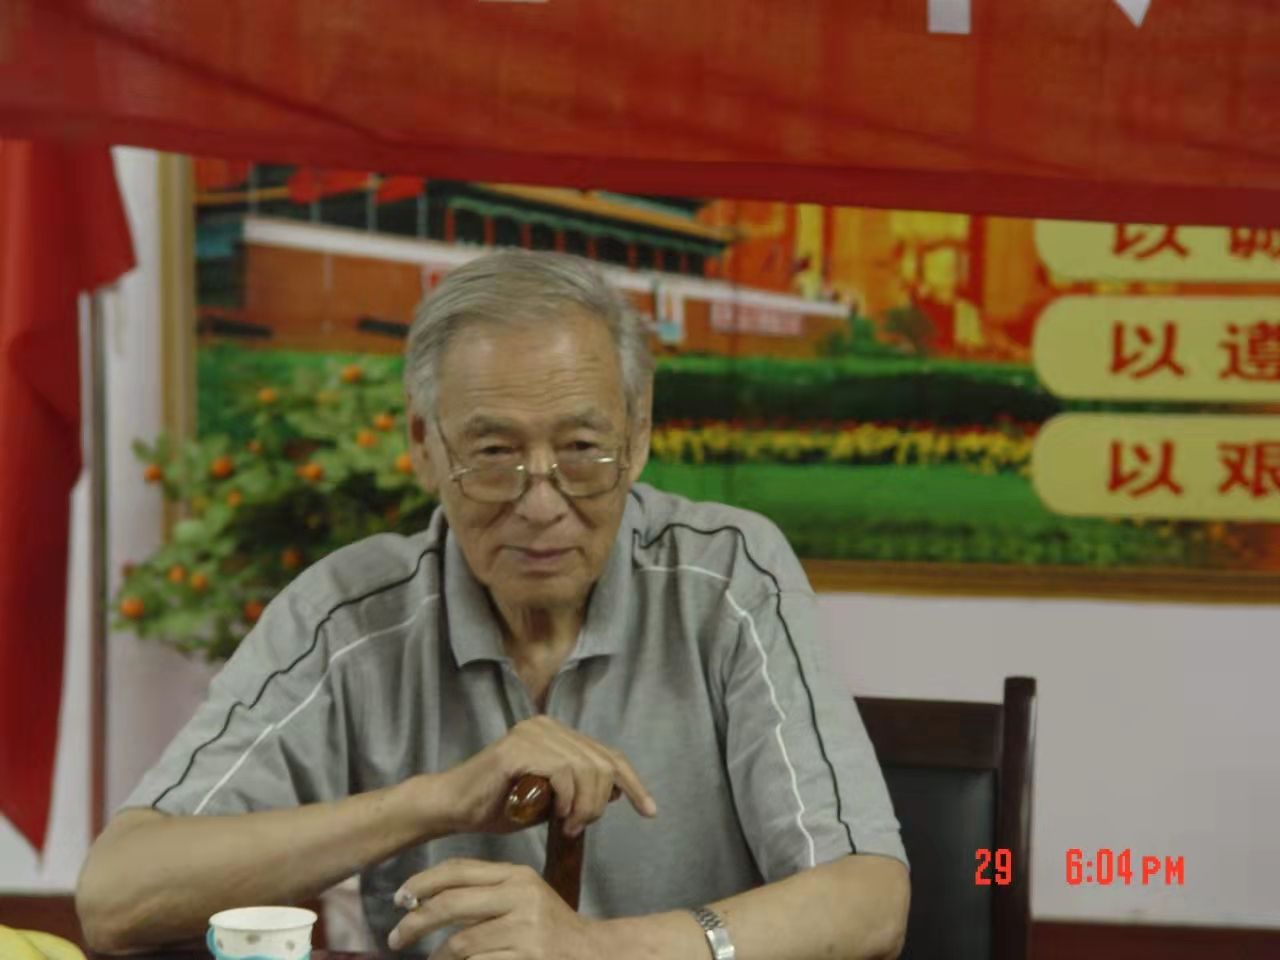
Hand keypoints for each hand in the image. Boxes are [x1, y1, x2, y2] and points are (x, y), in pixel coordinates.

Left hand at [387, 858, 599, 957]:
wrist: (591, 953)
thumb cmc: (549, 927)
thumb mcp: (523, 897)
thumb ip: (484, 893)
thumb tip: (424, 900)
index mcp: (517, 876)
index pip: (459, 870)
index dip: (422, 882)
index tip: (400, 898)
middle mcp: (521, 897)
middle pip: (451, 904)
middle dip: (415, 922)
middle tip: (396, 938)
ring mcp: (524, 930)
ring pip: (460, 943)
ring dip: (438, 957)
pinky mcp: (526, 958)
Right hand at [441, 716, 657, 836]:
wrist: (453, 807)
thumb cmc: (497, 806)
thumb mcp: (549, 800)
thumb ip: (578, 792)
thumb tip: (615, 792)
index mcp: (557, 734)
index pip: (608, 755)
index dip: (633, 783)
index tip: (650, 811)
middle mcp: (547, 726)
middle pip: (602, 763)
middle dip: (600, 802)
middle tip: (580, 827)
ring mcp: (533, 733)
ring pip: (586, 768)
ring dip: (584, 805)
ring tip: (568, 826)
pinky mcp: (518, 748)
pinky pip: (562, 772)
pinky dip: (567, 799)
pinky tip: (557, 816)